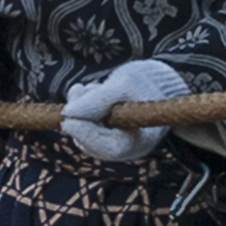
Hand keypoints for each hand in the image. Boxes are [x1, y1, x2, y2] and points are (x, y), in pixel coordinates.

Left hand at [60, 56, 188, 162]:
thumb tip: (67, 113)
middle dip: (80, 117)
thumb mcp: (125, 84)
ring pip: (85, 132)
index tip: (66, 119)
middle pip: (93, 143)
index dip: (86, 135)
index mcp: (141, 140)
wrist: (158, 77)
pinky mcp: (104, 129)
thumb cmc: (147, 81)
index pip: (110, 148)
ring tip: (92, 87)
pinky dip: (81, 106)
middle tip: (79, 90)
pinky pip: (84, 123)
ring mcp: (115, 139)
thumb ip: (98, 100)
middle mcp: (126, 146)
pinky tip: (89, 89)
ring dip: (80, 108)